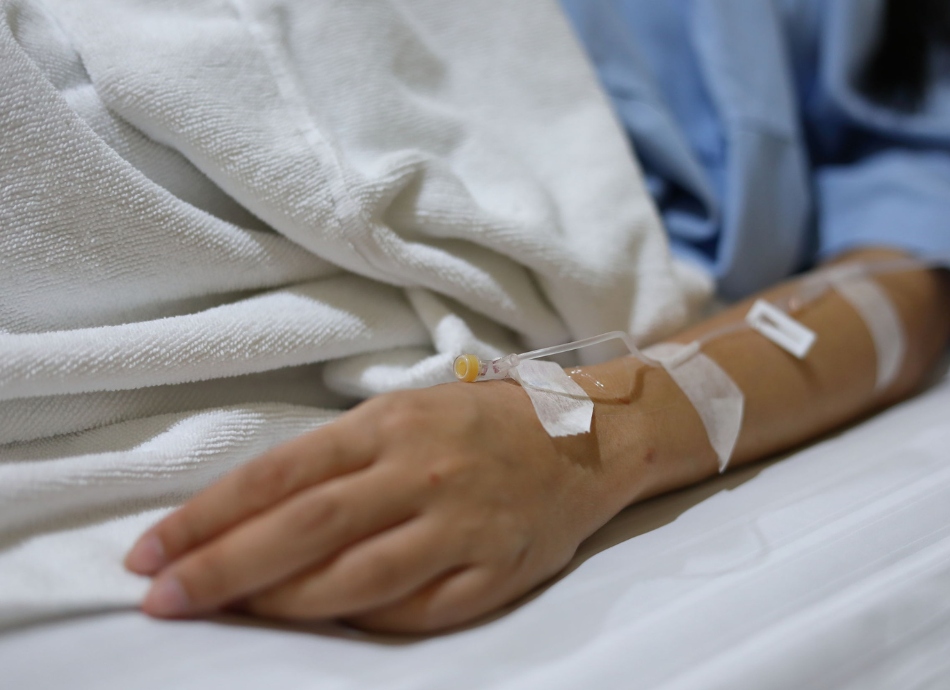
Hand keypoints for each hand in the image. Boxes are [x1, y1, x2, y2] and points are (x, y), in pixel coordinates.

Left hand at [124, 379, 631, 632]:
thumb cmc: (480, 421)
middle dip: (223, 568)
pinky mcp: (496, 570)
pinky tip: (325, 625)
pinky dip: (363, 625)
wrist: (587, 436)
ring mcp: (462, 526)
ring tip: (232, 613)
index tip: (152, 551)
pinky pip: (419, 612)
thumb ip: (339, 458)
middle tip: (163, 598)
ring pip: (355, 580)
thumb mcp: (407, 410)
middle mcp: (422, 473)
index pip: (280, 473)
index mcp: (391, 424)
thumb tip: (255, 513)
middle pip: (305, 528)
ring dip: (282, 604)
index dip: (208, 516)